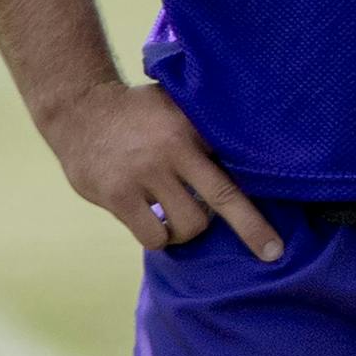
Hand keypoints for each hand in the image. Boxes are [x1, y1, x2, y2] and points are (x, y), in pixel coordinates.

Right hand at [38, 80, 281, 259]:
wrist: (80, 109)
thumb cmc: (140, 111)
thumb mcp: (178, 106)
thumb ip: (208, 129)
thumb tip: (251, 151)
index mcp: (193, 130)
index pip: (235, 171)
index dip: (256, 213)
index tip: (274, 249)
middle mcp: (172, 152)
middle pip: (219, 201)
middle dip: (244, 230)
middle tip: (251, 240)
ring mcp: (143, 176)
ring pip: (185, 226)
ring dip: (188, 230)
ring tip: (180, 215)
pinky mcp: (117, 196)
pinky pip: (151, 236)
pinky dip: (159, 236)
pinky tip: (156, 221)